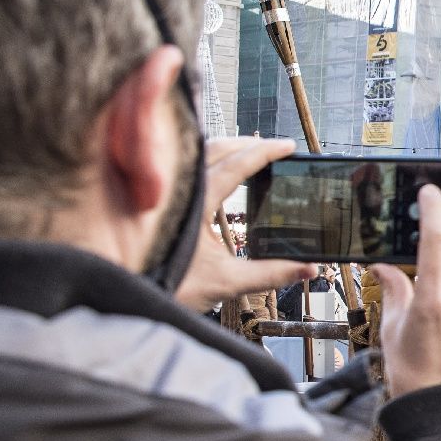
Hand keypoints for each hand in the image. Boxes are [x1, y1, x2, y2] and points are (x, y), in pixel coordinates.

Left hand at [175, 137, 314, 310]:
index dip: (264, 153)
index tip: (287, 146)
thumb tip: (308, 268)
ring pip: (198, 156)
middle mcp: (179, 194)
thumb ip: (271, 273)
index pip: (235, 166)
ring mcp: (167, 196)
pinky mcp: (161, 204)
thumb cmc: (170, 287)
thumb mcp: (227, 282)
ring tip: (249, 153)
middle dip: (246, 143)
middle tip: (273, 147)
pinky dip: (208, 162)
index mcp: (196, 206)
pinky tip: (217, 172)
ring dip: (226, 149)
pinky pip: (187, 170)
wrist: (132, 297)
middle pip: (215, 150)